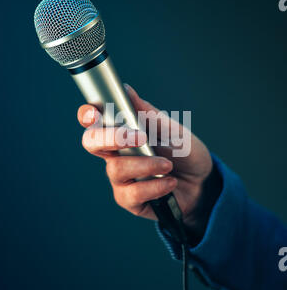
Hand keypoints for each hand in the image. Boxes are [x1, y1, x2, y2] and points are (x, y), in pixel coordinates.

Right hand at [77, 84, 215, 243]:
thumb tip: (127, 90)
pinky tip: (169, 183)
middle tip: (139, 137)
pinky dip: (154, 186)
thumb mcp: (172, 129)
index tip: (95, 113)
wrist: (202, 182)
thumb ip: (148, 114)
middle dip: (112, 138)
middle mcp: (116, 153)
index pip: (94, 121)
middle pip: (92, 143)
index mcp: (122, 131)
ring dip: (146, 165)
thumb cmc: (183, 152)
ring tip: (168, 165)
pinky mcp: (129, 199)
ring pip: (116, 169)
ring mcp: (120, 178)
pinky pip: (132, 193)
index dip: (87, 115)